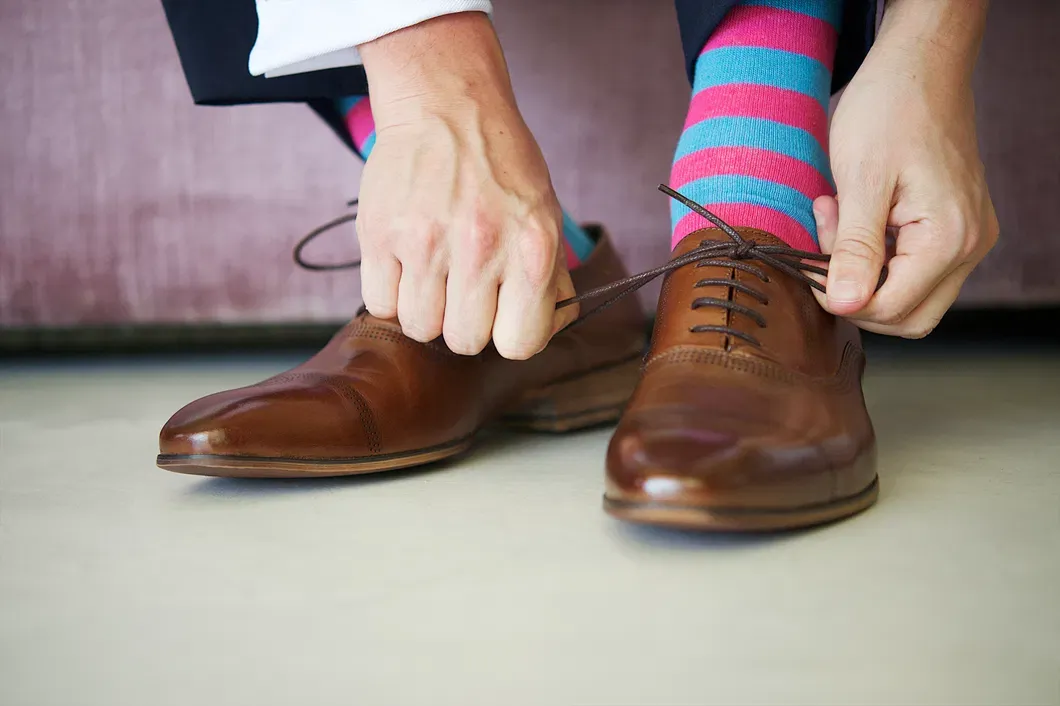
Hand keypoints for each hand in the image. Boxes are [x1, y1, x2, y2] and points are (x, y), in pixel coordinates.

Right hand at [357, 13, 576, 358]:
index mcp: (532, 247)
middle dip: (464, 323)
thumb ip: (551, 276)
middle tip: (462, 288)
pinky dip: (391, 293)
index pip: (521, 344)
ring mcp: (425, 242)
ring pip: (420, 329)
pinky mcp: (378, 234)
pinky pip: (380, 304)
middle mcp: (480, 248)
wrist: (445, 104)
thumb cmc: (499, 162)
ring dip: (425, 310)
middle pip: (465, 342)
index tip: (502, 316)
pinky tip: (404, 264)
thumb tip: (547, 327)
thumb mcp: (545, 213)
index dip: (509, 335)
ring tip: (432, 274)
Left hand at [812, 0, 997, 337]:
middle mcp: (968, 247)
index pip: (890, 310)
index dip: (842, 298)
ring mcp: (966, 239)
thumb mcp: (860, 181)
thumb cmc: (889, 110)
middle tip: (826, 243)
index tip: (811, 264)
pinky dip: (878, 258)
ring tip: (838, 220)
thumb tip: (846, 305)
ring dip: (864, 275)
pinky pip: (914, 270)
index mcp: (948, 239)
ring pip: (910, 298)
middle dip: (855, 293)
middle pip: (906, 317)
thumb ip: (854, 249)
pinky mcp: (954, 229)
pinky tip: (855, 218)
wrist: (919, 67)